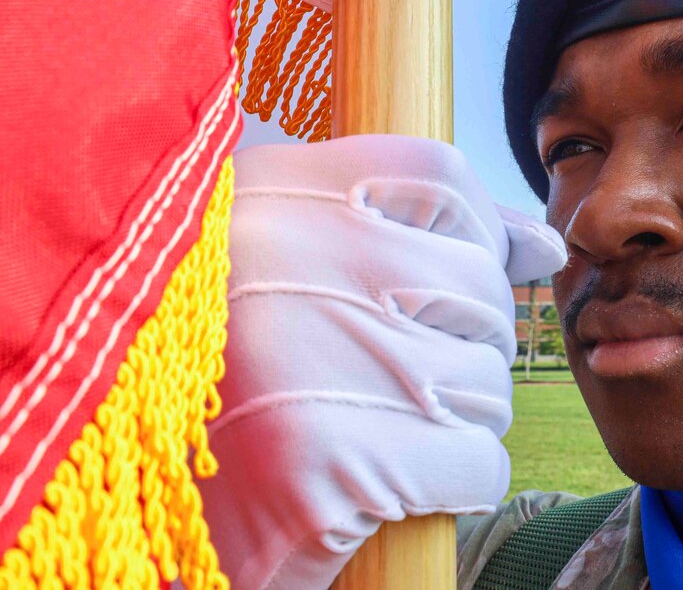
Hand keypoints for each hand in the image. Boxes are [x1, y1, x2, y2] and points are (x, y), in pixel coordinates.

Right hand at [198, 135, 565, 588]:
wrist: (136, 507)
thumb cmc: (235, 381)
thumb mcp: (293, 271)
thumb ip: (415, 238)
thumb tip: (543, 247)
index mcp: (266, 195)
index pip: (440, 177)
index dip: (478, 232)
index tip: (463, 279)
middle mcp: (284, 257)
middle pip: (477, 284)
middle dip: (462, 345)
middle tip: (388, 379)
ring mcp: (305, 358)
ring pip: (485, 379)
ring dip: (452, 418)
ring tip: (371, 429)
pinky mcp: (324, 466)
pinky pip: (477, 461)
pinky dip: (453, 483)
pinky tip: (384, 484)